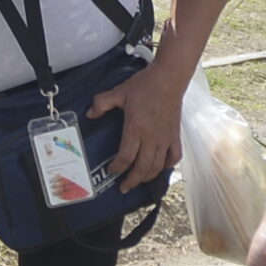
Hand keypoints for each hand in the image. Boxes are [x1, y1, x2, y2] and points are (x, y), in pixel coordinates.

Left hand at [85, 43, 187, 186]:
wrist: (169, 78)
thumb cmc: (145, 85)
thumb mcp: (119, 92)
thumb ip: (101, 103)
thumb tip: (90, 115)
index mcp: (136, 128)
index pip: (126, 157)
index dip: (117, 168)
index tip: (111, 171)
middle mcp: (152, 137)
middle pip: (142, 168)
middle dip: (132, 181)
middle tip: (124, 188)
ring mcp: (165, 138)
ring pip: (158, 166)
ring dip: (147, 177)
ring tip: (139, 181)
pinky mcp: (175, 136)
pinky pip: (174, 157)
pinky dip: (167, 166)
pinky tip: (160, 168)